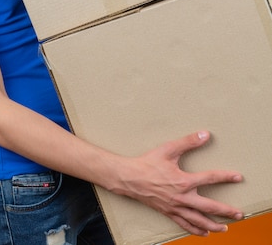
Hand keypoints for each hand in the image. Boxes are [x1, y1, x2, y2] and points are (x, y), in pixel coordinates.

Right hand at [119, 131, 242, 236]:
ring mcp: (175, 207)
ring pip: (199, 220)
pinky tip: (204, 233)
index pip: (210, 178)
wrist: (130, 178)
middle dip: (226, 211)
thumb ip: (188, 142)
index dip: (225, 177)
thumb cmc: (148, 163)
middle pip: (209, 207)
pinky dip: (196, 230)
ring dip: (214, 225)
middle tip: (239, 214)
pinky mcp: (168, 213)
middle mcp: (182, 197)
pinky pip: (185, 225)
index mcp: (184, 181)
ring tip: (225, 228)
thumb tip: (205, 135)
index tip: (238, 177)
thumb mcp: (168, 149)